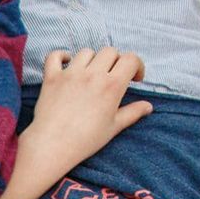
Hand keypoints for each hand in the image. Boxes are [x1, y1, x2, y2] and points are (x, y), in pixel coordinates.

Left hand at [18, 48, 151, 184]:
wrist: (52, 146)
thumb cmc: (85, 140)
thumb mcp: (114, 127)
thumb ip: (133, 113)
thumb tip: (148, 106)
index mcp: (112, 85)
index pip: (130, 59)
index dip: (136, 65)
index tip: (134, 78)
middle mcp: (92, 75)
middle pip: (110, 51)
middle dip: (115, 61)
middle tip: (112, 76)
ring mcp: (70, 74)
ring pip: (86, 52)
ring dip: (92, 59)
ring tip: (91, 74)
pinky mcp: (51, 78)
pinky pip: (54, 56)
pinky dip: (61, 56)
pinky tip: (66, 64)